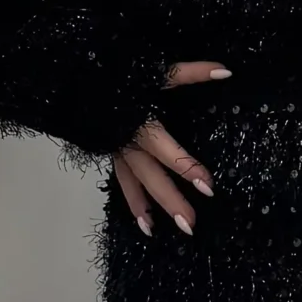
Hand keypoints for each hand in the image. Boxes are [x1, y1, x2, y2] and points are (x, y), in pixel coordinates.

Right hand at [113, 59, 230, 237]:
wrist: (74, 73)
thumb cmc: (119, 73)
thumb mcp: (157, 70)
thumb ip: (190, 73)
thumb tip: (226, 72)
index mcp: (141, 125)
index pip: (167, 151)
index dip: (187, 167)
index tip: (209, 186)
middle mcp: (127, 143)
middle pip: (151, 176)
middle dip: (170, 200)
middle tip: (189, 224)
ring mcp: (117, 150)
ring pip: (134, 184)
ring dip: (146, 208)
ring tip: (157, 232)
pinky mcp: (110, 152)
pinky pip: (122, 181)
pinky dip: (132, 200)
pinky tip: (143, 221)